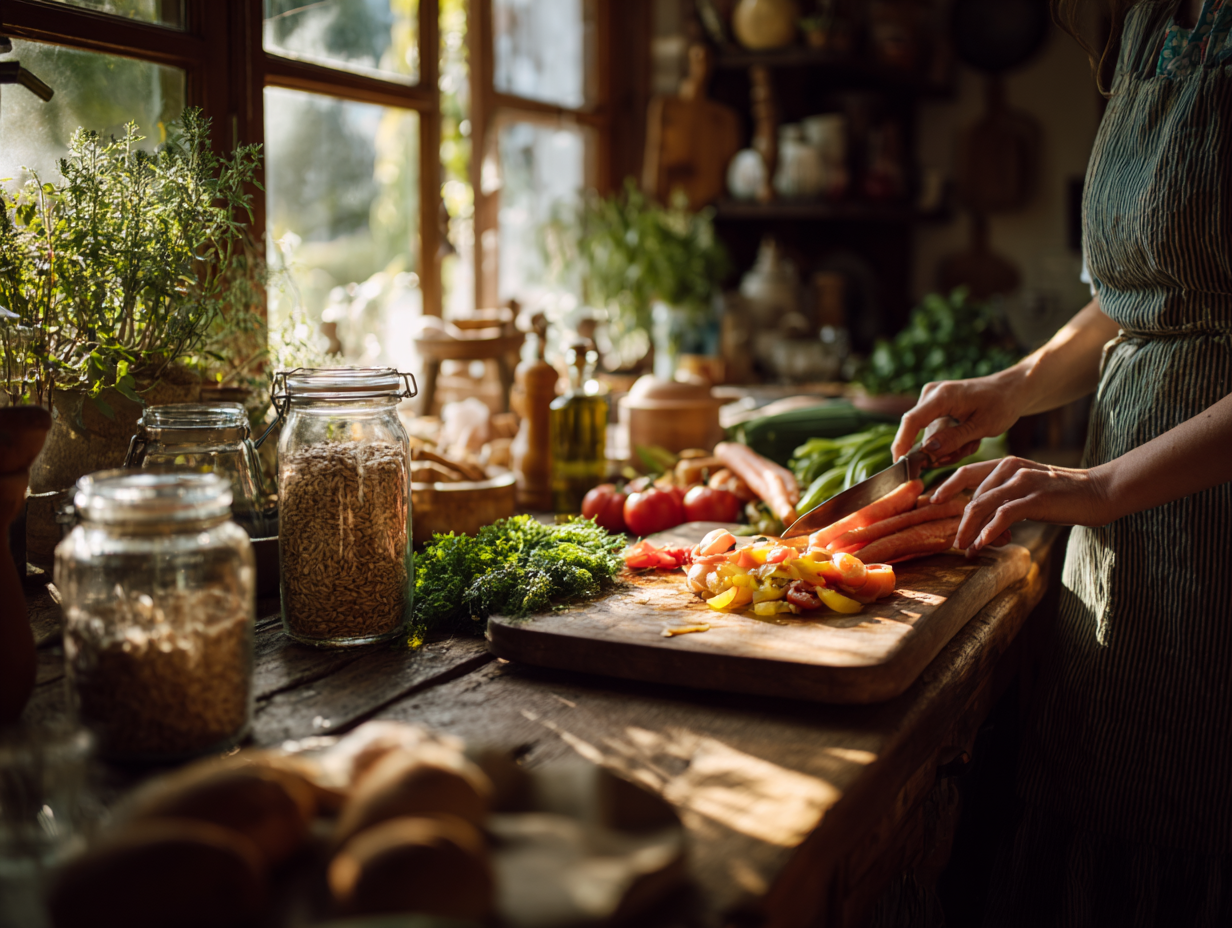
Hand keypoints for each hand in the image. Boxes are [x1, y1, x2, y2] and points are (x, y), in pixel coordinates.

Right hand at [892, 372, 1027, 462]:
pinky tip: (968, 437)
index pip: (912, 421)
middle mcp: (931, 395)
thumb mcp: (983, 426)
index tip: (898, 465)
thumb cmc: (1001, 404)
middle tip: (968, 450)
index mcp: (943, 396)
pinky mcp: (934, 408)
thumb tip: (927, 451)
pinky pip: (935, 434)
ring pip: (930, 439)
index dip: (902, 443)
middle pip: (922, 435)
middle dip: (942, 451)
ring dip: (950, 448)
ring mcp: (931, 401)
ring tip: (972, 442)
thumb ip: (954, 439)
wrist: (1010, 390)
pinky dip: (950, 442)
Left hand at [931, 456, 1116, 553]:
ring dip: (970, 530)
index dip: (946, 487)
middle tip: (956, 543)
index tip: (932, 502)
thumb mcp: (1029, 490)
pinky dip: (989, 532)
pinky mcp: (1034, 498)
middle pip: (972, 496)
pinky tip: (983, 544)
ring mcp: (1022, 482)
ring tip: (966, 548)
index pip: (966, 473)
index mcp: (1006, 464)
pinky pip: (1002, 515)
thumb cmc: (1064, 494)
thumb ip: (1006, 500)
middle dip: (961, 522)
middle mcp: (1011, 469)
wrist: (1100, 492)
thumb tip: (984, 525)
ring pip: (982, 505)